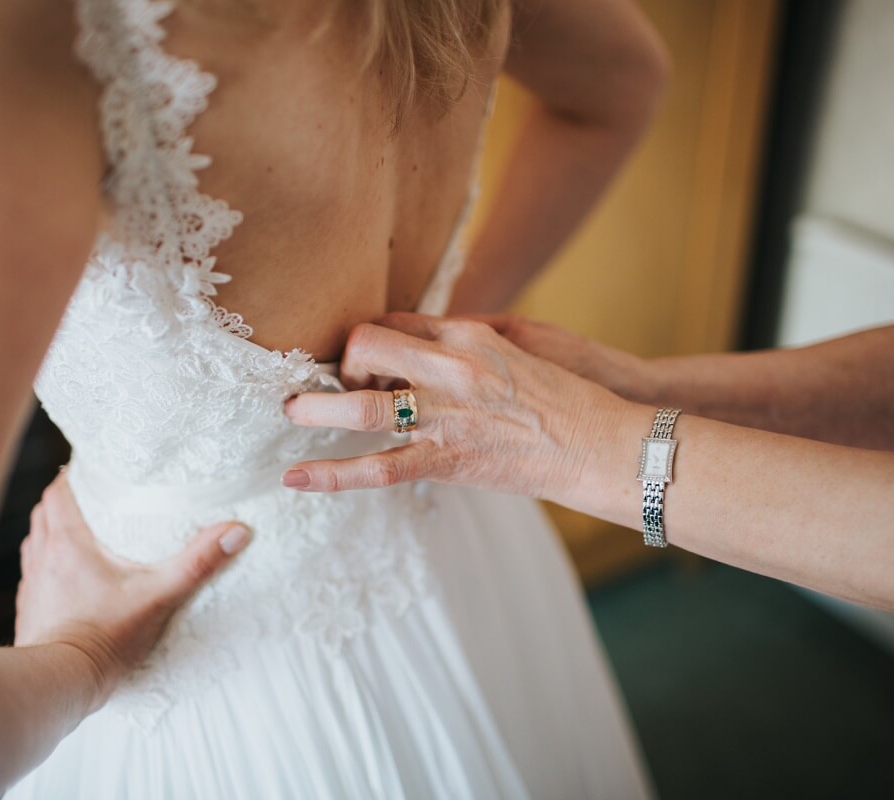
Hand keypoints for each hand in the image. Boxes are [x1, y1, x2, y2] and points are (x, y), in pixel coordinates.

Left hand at [15, 474, 250, 708]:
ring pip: (36, 542)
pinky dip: (49, 565)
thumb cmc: (105, 637)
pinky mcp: (30, 611)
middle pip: (45, 512)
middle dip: (66, 500)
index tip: (92, 467)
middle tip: (94, 496)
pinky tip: (69, 578)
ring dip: (54, 531)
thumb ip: (197, 563)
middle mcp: (42, 557)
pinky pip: (35, 575)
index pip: (58, 491)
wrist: (59, 683)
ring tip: (82, 532)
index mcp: (68, 542)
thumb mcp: (159, 596)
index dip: (73, 475)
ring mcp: (32, 585)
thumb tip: (237, 531)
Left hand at [282, 313, 625, 501]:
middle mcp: (451, 367)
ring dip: (316, 408)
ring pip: (361, 406)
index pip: (396, 322)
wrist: (600, 443)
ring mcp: (447, 415)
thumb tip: (429, 342)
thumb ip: (468, 344)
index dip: (371, 341)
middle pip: (367, 346)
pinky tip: (296, 478)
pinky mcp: (448, 459)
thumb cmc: (565, 399)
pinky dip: (331, 475)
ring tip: (292, 412)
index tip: (363, 360)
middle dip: (343, 364)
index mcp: (468, 334)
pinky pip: (378, 468)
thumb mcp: (517, 351)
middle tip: (340, 386)